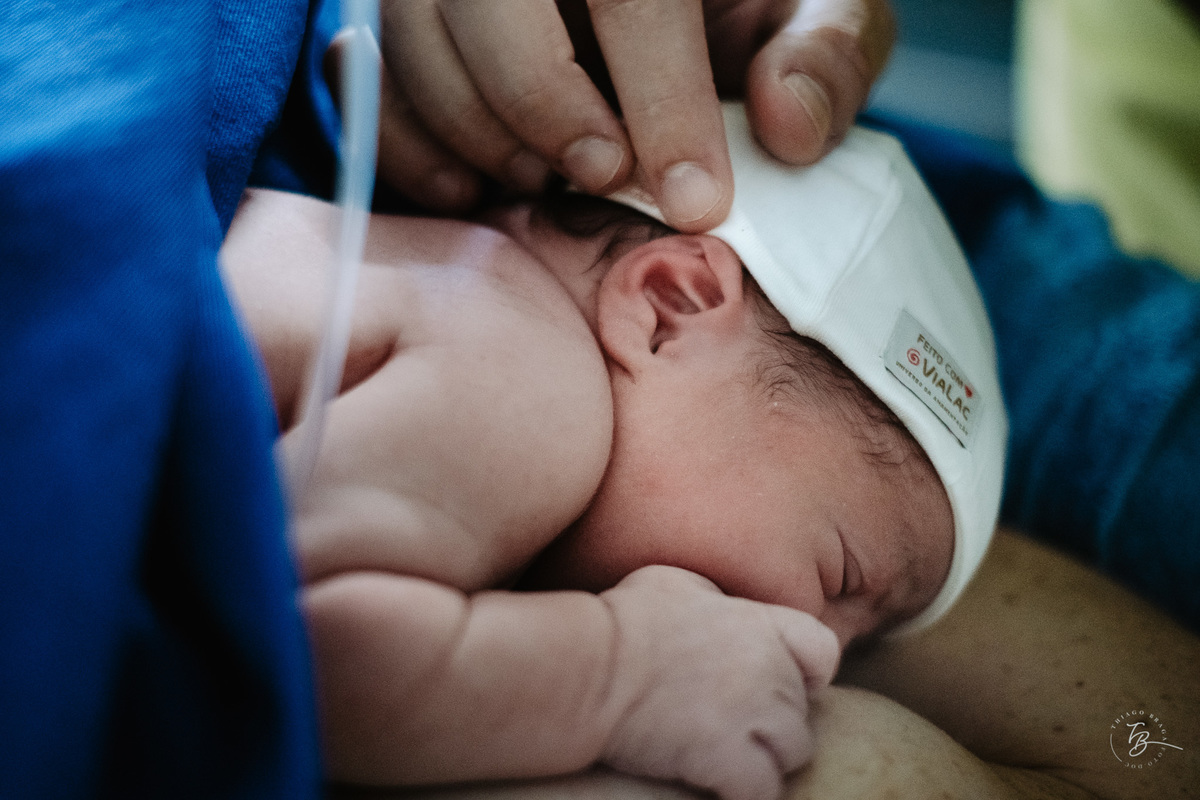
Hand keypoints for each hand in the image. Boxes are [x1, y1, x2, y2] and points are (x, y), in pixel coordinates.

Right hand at [372, 0, 894, 230]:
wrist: (682, 7)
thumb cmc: (752, 3)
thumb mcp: (813, 13)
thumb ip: (824, 56)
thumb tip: (787, 122)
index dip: (664, 101)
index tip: (694, 202)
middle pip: (490, 0)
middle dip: (545, 104)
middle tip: (600, 176)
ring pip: (413, 33)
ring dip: (474, 128)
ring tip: (542, 181)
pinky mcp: (406, 10)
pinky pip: (366, 68)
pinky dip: (407, 142)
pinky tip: (471, 188)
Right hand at [598, 565, 839, 799]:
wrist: (593, 666)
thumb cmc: (623, 619)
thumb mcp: (674, 581)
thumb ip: (714, 596)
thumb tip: (717, 606)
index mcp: (760, 624)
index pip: (822, 651)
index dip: (807, 672)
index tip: (779, 682)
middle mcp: (770, 668)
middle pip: (803, 708)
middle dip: (773, 721)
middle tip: (733, 724)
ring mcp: (753, 715)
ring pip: (794, 753)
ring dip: (767, 758)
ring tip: (729, 756)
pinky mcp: (729, 759)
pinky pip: (763, 790)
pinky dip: (745, 791)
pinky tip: (718, 783)